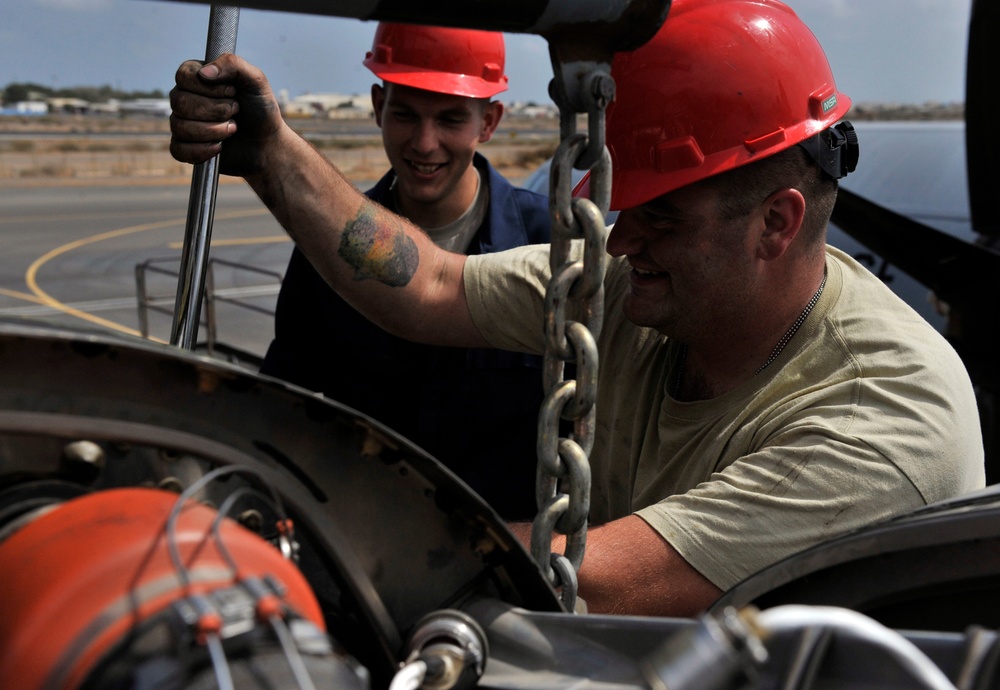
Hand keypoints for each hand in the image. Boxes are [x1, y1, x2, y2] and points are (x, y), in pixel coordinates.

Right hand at [169, 54, 284, 177]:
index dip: (209, 88)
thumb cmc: (260, 109)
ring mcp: (182, 122)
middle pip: (180, 102)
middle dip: (215, 111)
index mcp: (197, 77)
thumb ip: (233, 64)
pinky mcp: (185, 147)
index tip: (232, 92)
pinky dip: (201, 151)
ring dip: (213, 131)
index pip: (183, 76)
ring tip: (232, 129)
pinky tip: (219, 147)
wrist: (267, 143)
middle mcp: (185, 97)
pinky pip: (178, 150)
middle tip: (236, 113)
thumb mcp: (255, 81)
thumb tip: (204, 72)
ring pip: (180, 127)